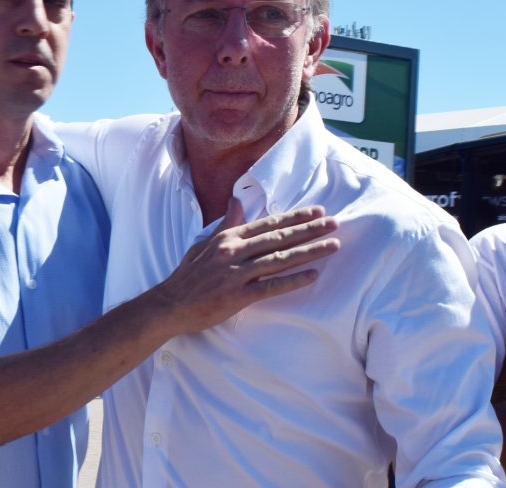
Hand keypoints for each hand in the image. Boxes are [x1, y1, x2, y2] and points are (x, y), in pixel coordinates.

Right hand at [148, 198, 338, 334]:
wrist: (170, 304)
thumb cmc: (189, 275)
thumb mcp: (205, 243)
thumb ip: (227, 224)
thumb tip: (237, 201)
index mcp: (228, 237)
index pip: (268, 223)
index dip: (294, 217)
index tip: (317, 211)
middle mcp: (234, 251)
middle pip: (279, 237)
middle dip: (309, 230)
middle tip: (334, 223)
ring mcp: (236, 273)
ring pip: (279, 258)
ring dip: (309, 251)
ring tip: (332, 245)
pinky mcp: (237, 296)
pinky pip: (270, 286)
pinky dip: (293, 280)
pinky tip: (313, 276)